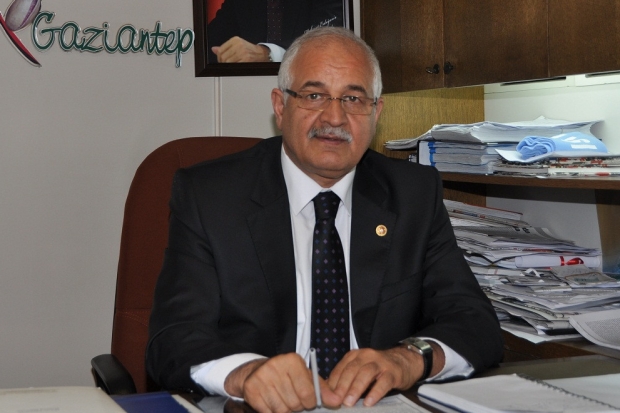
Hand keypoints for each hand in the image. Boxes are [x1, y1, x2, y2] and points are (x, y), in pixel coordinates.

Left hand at [211, 36, 270, 62]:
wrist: (261, 54)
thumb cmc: (248, 50)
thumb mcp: (236, 45)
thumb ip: (225, 47)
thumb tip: (214, 49)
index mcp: (235, 40)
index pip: (221, 49)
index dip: (219, 57)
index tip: (221, 60)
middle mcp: (238, 45)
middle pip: (223, 57)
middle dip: (222, 63)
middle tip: (225, 65)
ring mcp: (242, 52)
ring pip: (227, 62)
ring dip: (227, 66)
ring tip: (231, 66)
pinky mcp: (246, 59)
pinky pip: (234, 66)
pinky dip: (233, 68)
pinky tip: (236, 67)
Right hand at [224, 353, 339, 412]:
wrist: (257, 371)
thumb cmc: (286, 375)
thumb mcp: (305, 376)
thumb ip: (322, 389)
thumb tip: (337, 401)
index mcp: (292, 360)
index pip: (308, 392)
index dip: (310, 402)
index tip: (308, 401)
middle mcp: (276, 366)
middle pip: (294, 403)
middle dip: (297, 406)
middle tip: (293, 399)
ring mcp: (262, 377)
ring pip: (281, 410)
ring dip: (285, 410)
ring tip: (282, 400)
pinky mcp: (251, 388)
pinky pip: (268, 412)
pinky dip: (272, 412)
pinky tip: (271, 402)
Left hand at [327, 346, 432, 406]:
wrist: (404, 361)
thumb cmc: (378, 369)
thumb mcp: (360, 370)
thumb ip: (346, 379)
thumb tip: (329, 394)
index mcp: (354, 356)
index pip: (340, 369)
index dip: (332, 384)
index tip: (326, 397)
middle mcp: (366, 356)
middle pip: (351, 370)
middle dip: (341, 386)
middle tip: (335, 401)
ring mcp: (380, 363)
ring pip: (365, 373)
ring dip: (355, 388)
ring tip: (349, 402)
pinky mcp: (393, 372)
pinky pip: (383, 382)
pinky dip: (375, 392)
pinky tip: (369, 402)